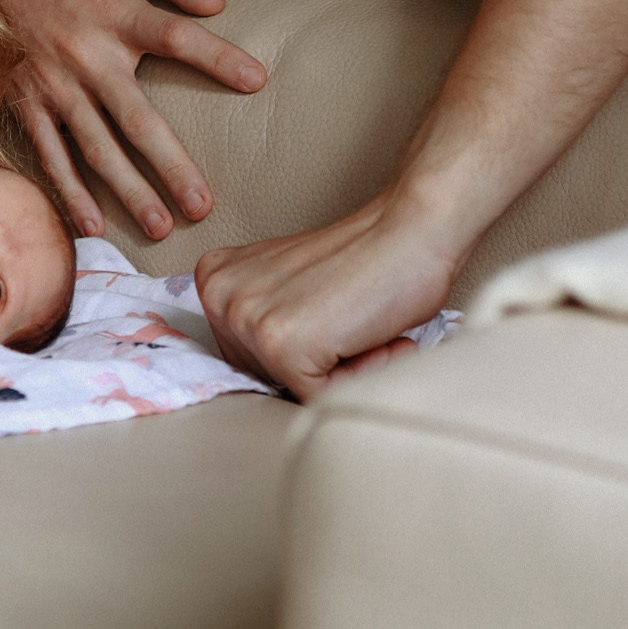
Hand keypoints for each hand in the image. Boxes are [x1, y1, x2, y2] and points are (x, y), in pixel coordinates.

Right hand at [0, 0, 266, 242]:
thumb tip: (217, 4)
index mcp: (117, 16)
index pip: (174, 35)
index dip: (215, 56)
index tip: (255, 79)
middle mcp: (88, 57)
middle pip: (136, 118)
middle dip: (171, 165)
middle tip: (202, 206)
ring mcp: (56, 86)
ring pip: (96, 148)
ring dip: (127, 190)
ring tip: (159, 227)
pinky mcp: (28, 103)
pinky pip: (50, 154)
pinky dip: (69, 191)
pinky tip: (93, 225)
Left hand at [192, 184, 459, 402]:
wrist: (412, 231)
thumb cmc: (366, 259)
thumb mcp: (287, 285)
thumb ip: (264, 316)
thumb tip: (263, 374)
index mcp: (215, 280)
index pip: (247, 357)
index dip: (298, 347)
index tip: (325, 308)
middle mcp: (220, 297)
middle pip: (266, 377)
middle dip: (313, 362)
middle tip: (346, 316)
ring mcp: (247, 320)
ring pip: (293, 389)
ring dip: (339, 369)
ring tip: (358, 322)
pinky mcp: (281, 345)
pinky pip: (319, 398)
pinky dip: (357, 376)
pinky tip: (372, 336)